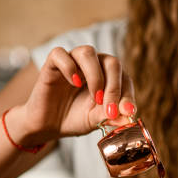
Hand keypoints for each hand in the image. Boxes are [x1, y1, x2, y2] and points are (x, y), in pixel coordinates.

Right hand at [13, 45, 135, 145]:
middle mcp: (93, 66)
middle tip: (110, 109)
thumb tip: (128, 116)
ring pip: (88, 52)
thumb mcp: (96, 120)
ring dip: (96, 76)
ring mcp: (73, 62)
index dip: (128, 95)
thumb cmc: (75, 119)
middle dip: (114, 87)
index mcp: (108, 78)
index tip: (128, 112)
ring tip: (95, 97)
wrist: (48, 125)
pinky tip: (74, 83)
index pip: (124, 78)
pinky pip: (60, 53)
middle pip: (111, 62)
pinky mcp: (52, 64)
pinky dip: (69, 67)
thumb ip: (111, 116)